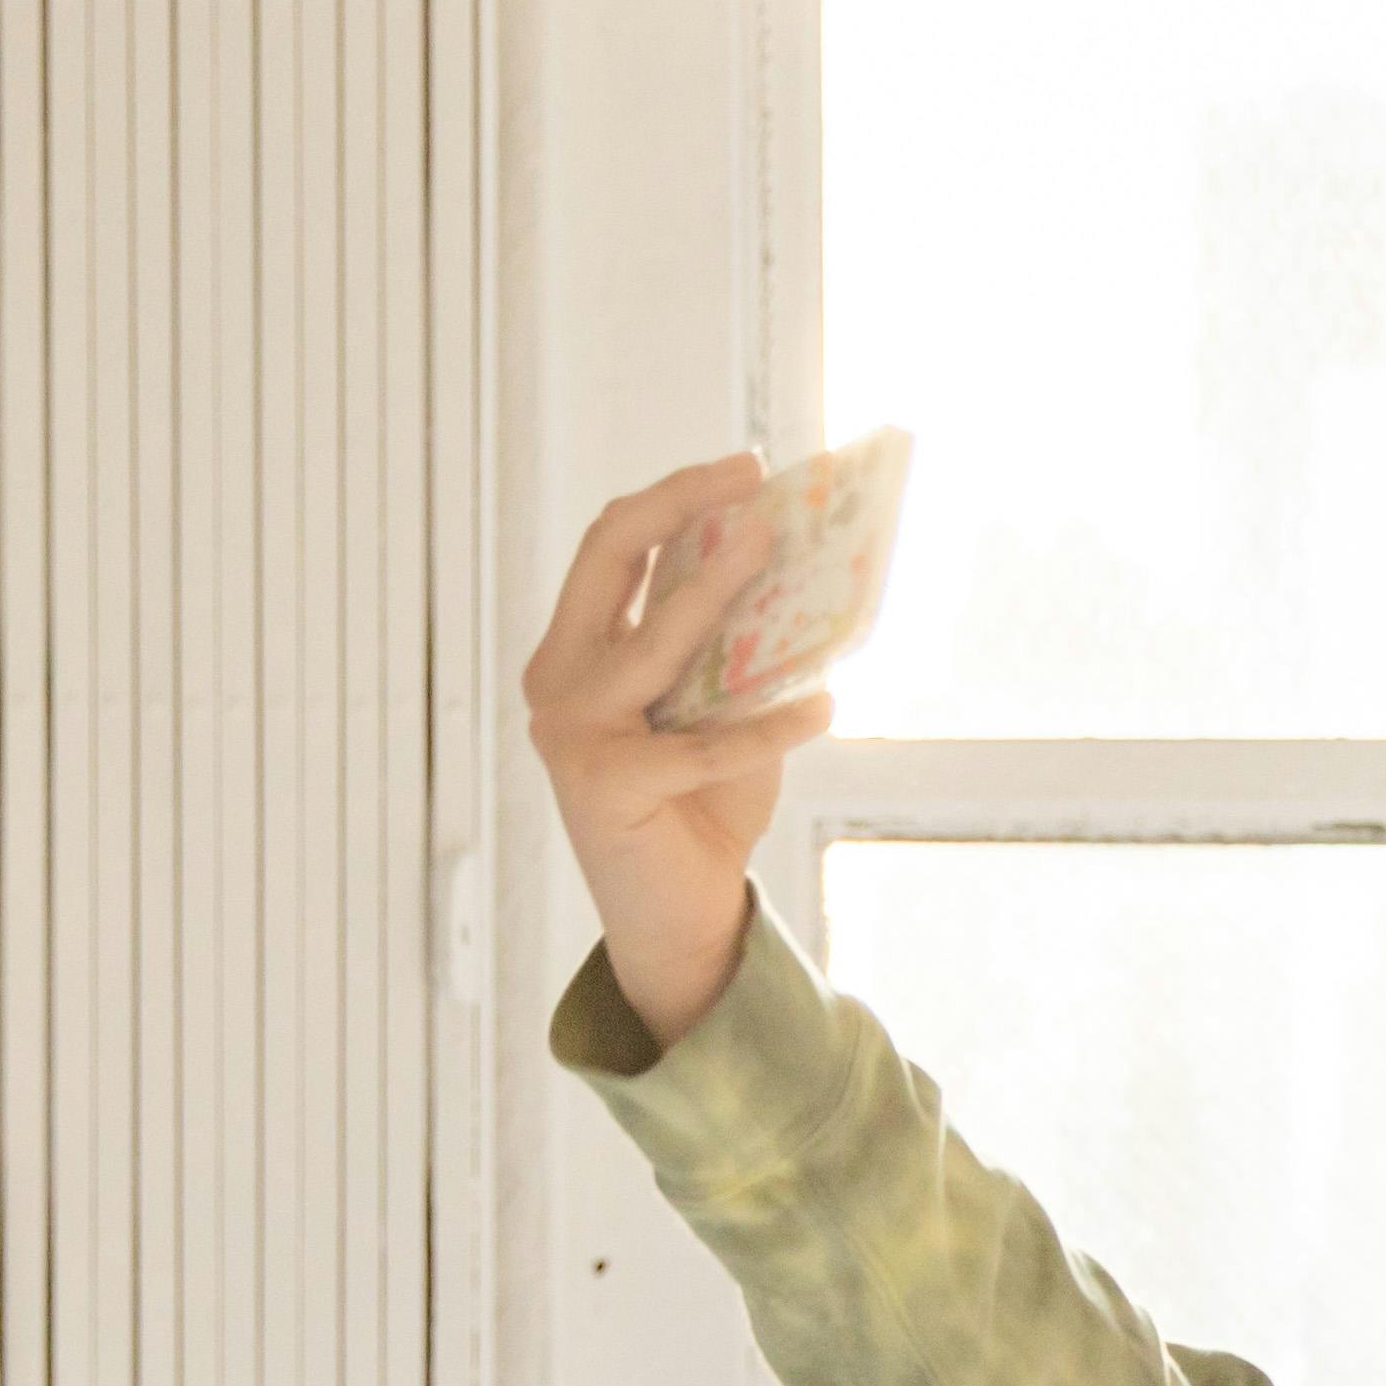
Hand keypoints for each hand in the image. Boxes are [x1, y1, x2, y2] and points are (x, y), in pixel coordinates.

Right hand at [520, 454, 836, 1045]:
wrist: (681, 919)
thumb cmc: (703, 807)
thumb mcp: (718, 706)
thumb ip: (732, 645)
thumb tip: (793, 561)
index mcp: (576, 652)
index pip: (611, 546)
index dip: (673, 496)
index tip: (745, 466)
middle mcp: (559, 682)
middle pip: (608, 557)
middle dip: (680, 504)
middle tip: (751, 478)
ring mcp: (573, 733)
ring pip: (655, 641)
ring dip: (718, 588)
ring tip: (777, 550)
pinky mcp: (607, 786)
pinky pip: (705, 743)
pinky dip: (771, 724)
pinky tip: (825, 706)